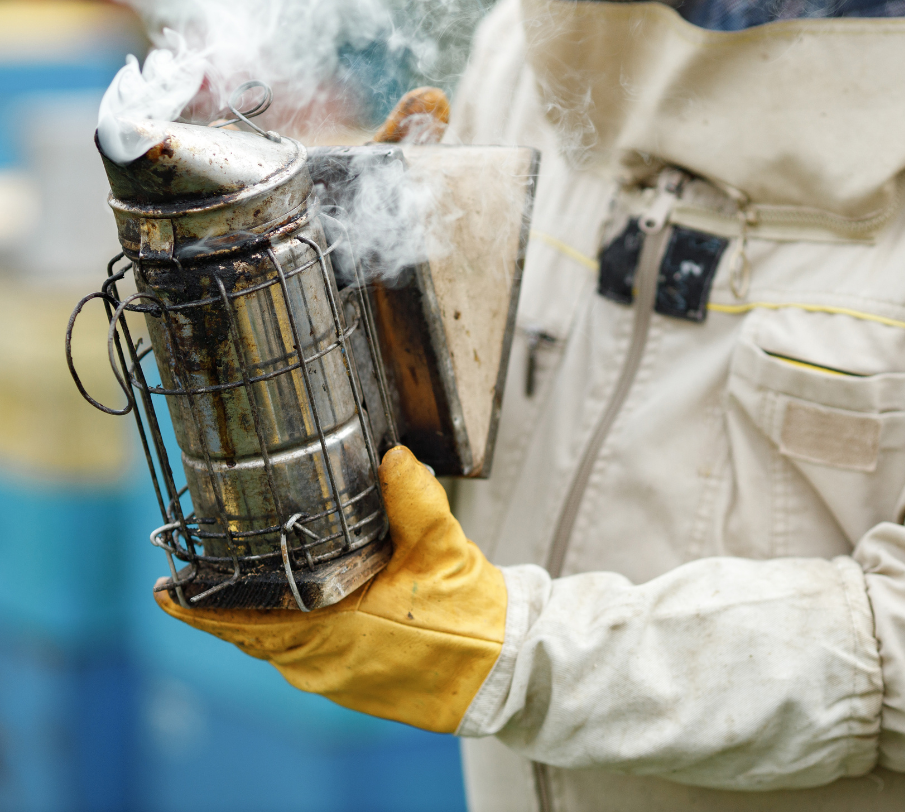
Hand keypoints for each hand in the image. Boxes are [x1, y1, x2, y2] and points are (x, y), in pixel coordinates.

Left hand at [155, 446, 505, 732]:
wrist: (501, 670)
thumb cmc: (470, 618)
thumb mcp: (441, 547)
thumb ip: (413, 499)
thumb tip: (390, 457)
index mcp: (336, 633)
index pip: (249, 623)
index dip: (203, 608)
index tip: (168, 592)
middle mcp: (324, 664)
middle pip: (255, 631)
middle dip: (226, 602)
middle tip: (201, 569)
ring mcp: (335, 678)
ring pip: (277, 643)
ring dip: (258, 613)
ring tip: (242, 578)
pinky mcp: (351, 681)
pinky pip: (300, 653)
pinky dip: (287, 626)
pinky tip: (296, 600)